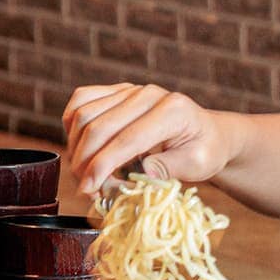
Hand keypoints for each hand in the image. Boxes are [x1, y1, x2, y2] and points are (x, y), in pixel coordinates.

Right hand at [64, 83, 233, 195]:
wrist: (208, 133)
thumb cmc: (204, 150)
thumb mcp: (199, 164)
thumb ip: (170, 168)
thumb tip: (140, 174)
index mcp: (174, 111)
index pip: (127, 139)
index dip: (102, 166)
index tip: (88, 190)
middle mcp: (149, 94)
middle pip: (99, 127)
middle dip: (85, 162)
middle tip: (86, 190)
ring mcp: (131, 90)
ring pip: (83, 115)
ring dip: (76, 148)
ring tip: (85, 175)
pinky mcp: (117, 91)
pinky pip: (81, 102)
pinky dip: (71, 126)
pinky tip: (80, 148)